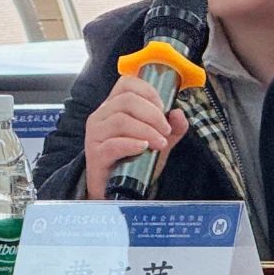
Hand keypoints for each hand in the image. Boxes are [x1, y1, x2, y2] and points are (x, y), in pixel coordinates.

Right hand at [84, 75, 188, 199]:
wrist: (115, 191)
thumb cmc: (134, 161)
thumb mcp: (158, 140)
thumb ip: (173, 128)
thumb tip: (178, 113)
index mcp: (114, 106)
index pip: (127, 83)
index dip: (148, 91)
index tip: (163, 108)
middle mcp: (101, 115)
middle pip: (126, 100)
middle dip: (152, 114)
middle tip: (166, 130)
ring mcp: (95, 134)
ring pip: (120, 120)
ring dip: (146, 130)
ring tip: (159, 143)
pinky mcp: (94, 154)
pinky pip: (112, 144)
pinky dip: (131, 144)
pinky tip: (144, 148)